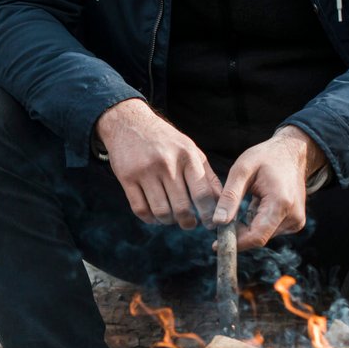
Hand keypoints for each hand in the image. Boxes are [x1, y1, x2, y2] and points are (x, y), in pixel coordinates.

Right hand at [94, 99, 220, 228]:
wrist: (129, 123)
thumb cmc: (166, 141)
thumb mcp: (190, 150)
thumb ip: (207, 176)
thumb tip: (221, 203)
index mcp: (187, 156)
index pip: (202, 194)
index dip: (208, 214)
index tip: (210, 224)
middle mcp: (167, 163)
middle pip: (181, 207)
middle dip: (188, 222)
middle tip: (189, 224)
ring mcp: (145, 171)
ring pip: (161, 211)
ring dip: (168, 221)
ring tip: (171, 218)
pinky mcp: (127, 177)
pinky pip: (140, 209)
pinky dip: (149, 219)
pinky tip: (154, 215)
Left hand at [214, 126, 326, 249]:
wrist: (292, 153)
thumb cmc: (266, 157)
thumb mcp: (242, 169)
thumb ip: (230, 196)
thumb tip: (218, 222)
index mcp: (281, 203)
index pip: (256, 236)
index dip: (236, 243)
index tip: (216, 244)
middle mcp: (293, 216)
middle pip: (258, 237)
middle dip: (238, 233)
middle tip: (223, 218)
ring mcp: (296, 221)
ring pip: (263, 234)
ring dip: (247, 226)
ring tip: (247, 201)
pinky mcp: (295, 222)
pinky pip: (269, 229)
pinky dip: (257, 222)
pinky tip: (257, 203)